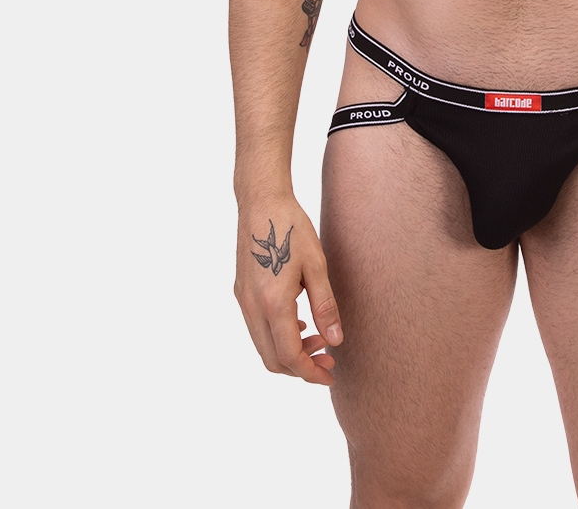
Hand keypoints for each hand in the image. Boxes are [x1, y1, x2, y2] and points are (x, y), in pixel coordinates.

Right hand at [235, 198, 342, 384]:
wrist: (261, 202)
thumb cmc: (292, 229)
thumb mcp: (316, 266)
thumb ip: (325, 306)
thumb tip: (336, 341)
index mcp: (272, 303)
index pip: (289, 356)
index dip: (310, 372)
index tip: (331, 374)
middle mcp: (252, 307)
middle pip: (272, 359)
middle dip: (301, 368)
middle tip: (329, 359)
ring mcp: (243, 301)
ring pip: (263, 347)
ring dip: (289, 353)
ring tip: (319, 341)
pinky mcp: (241, 292)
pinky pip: (257, 329)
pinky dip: (277, 338)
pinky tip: (299, 325)